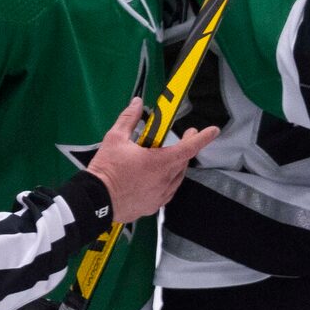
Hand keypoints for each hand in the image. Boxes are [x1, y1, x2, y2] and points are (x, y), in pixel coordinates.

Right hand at [83, 96, 217, 223]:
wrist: (95, 201)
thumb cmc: (106, 169)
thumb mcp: (115, 138)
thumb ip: (129, 119)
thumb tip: (137, 103)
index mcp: (159, 163)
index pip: (188, 147)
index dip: (203, 137)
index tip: (213, 130)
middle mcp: (164, 181)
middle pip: (183, 162)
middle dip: (186, 147)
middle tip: (185, 136)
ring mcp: (160, 196)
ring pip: (177, 178)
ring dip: (177, 165)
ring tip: (169, 155)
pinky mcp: (153, 206)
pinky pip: (168, 192)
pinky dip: (167, 181)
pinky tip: (159, 176)